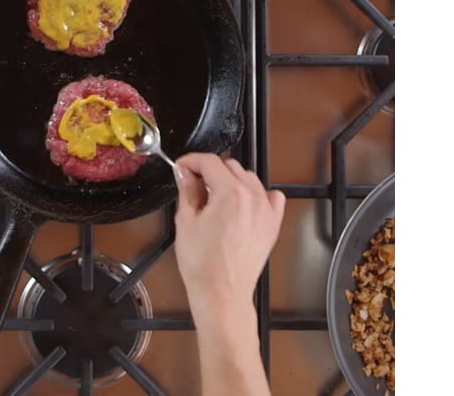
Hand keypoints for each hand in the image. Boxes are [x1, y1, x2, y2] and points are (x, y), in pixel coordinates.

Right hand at [173, 153, 285, 315]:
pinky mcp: (272, 225)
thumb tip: (185, 173)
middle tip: (193, 185)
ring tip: (214, 198)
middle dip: (209, 171)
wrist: (222, 292)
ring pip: (249, 178)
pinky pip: (271, 197)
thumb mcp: (186, 221)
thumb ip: (187, 190)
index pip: (209, 162)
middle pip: (230, 166)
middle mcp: (253, 197)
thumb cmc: (203, 263)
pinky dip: (257, 195)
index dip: (191, 161)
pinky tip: (242, 205)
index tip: (181, 167)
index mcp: (229, 193)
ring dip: (231, 181)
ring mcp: (266, 211)